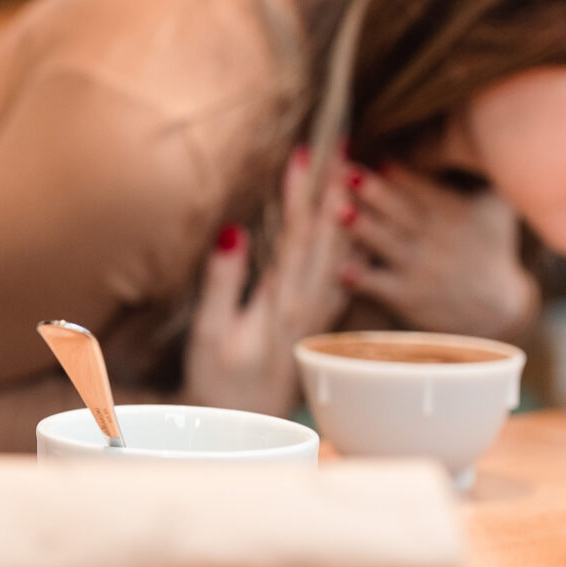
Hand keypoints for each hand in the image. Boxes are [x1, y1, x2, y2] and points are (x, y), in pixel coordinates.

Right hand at [185, 146, 351, 415]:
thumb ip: (224, 282)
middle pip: (328, 235)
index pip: (298, 234)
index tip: (302, 153)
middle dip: (333, 187)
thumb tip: (234, 232)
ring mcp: (317, 312)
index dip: (301, 193)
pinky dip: (352, 241)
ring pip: (342, 251)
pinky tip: (355, 223)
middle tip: (342, 143)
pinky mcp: (317, 320)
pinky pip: (345, 271)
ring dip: (347, 208)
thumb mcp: (210, 333)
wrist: (242, 423)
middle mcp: (309, 303)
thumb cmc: (217, 380)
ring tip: (351, 170)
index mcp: (283, 301)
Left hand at [343, 164, 537, 342]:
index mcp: (450, 210)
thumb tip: (473, 131)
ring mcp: (418, 268)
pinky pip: (378, 285)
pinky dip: (359, 278)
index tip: (363, 146)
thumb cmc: (489, 247)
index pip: (417, 183)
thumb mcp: (494, 208)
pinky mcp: (406, 297)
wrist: (498, 310)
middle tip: (341, 169)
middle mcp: (433, 237)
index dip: (391, 167)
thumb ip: (481, 174)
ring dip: (359, 227)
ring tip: (335, 210)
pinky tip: (339, 269)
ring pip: (383, 242)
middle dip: (370, 189)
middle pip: (397, 208)